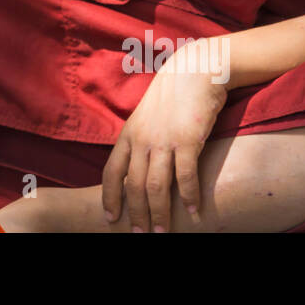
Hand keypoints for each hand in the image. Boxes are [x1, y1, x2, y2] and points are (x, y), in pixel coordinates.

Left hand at [101, 39, 227, 232]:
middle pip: (133, 186)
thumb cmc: (173, 94)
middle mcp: (142, 139)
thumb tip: (140, 165)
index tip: (111, 218)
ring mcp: (164, 140)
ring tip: (162, 232)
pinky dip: (189, 197)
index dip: (110, 198)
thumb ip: (141, 139)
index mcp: (129, 134)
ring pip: (156, 187)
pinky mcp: (188, 139)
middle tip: (140, 235)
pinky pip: (186, 177)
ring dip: (160, 213)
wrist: (195, 69)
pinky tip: (195, 211)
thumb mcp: (147, 116)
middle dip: (136, 214)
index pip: (111, 172)